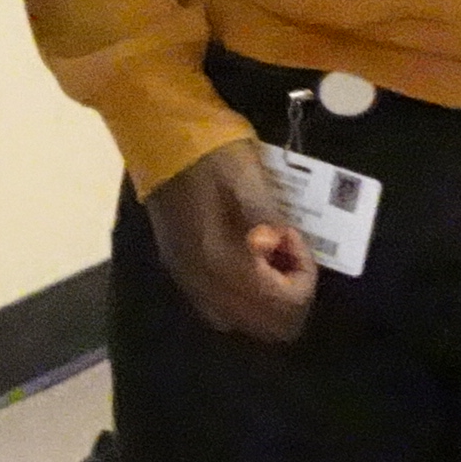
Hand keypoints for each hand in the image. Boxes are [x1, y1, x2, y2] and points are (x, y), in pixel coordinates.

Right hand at [144, 137, 318, 343]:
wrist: (158, 136)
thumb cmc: (209, 152)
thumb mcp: (247, 175)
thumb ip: (265, 217)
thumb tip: (276, 247)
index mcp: (222, 259)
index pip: (284, 302)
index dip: (303, 272)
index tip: (291, 233)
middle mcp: (204, 282)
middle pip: (268, 325)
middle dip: (290, 293)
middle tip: (285, 249)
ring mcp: (189, 280)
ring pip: (243, 324)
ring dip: (268, 300)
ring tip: (268, 258)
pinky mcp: (180, 272)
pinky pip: (219, 312)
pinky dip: (244, 301)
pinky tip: (246, 264)